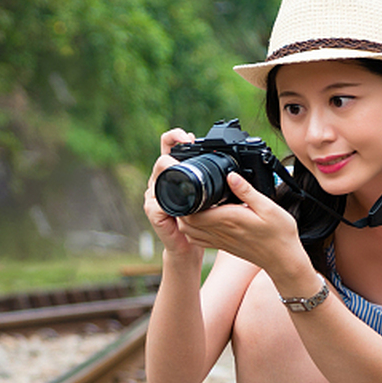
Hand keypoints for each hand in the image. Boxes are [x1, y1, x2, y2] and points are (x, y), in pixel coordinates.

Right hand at [143, 128, 199, 256]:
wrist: (188, 245)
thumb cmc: (198, 219)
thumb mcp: (206, 194)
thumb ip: (211, 177)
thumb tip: (228, 164)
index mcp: (172, 173)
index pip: (167, 146)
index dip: (175, 137)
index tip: (188, 137)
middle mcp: (159, 182)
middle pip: (161, 159)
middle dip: (173, 152)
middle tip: (187, 148)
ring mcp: (153, 196)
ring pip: (157, 176)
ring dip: (167, 169)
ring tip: (178, 165)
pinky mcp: (153, 212)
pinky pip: (157, 203)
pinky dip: (167, 198)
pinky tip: (178, 197)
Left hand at [168, 169, 306, 280]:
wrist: (283, 259)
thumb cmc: (279, 233)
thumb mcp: (268, 206)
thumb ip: (247, 191)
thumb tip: (230, 175)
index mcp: (228, 219)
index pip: (193, 214)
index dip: (184, 202)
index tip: (188, 188)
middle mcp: (220, 232)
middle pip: (186, 223)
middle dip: (181, 209)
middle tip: (187, 194)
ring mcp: (220, 241)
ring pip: (189, 233)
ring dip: (185, 221)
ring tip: (192, 205)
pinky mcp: (222, 246)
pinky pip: (199, 241)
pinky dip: (192, 231)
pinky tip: (200, 221)